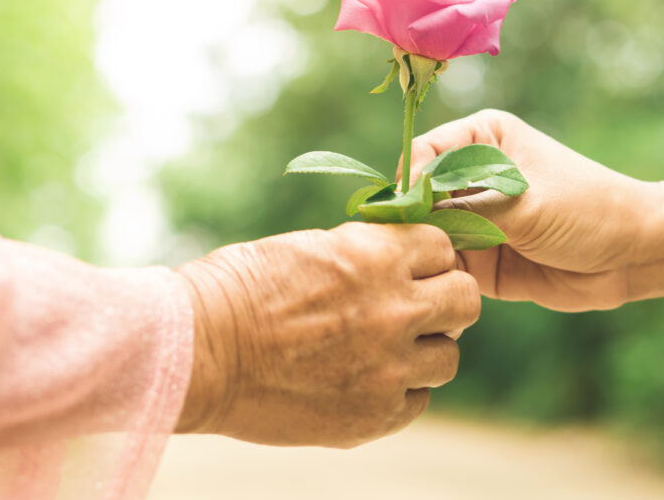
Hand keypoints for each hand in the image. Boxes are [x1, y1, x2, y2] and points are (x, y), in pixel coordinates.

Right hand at [175, 222, 479, 446]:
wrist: (199, 351)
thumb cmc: (239, 289)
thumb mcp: (310, 249)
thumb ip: (364, 256)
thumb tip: (397, 263)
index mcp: (376, 256)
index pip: (443, 248)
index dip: (427, 258)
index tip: (410, 268)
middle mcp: (394, 310)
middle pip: (464, 302)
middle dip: (443, 302)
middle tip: (413, 309)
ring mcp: (388, 368)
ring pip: (447, 358)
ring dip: (424, 351)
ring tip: (384, 350)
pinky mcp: (373, 415)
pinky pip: (416, 401)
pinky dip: (399, 391)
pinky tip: (363, 381)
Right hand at [406, 109, 654, 311]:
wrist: (631, 256)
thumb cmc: (586, 209)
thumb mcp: (524, 204)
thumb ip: (466, 209)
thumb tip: (411, 215)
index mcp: (481, 139)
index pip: (425, 152)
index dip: (411, 179)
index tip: (410, 207)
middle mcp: (469, 175)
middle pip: (417, 195)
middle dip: (411, 221)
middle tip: (410, 247)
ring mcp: (470, 217)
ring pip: (425, 233)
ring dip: (423, 252)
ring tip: (423, 272)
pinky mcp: (476, 258)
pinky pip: (443, 266)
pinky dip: (437, 277)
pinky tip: (435, 290)